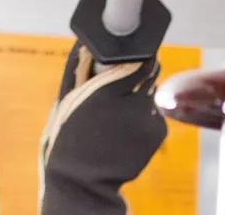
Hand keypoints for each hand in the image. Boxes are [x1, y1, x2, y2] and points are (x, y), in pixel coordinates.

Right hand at [38, 45, 167, 214]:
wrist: (83, 182)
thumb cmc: (68, 139)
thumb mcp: (65, 100)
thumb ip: (78, 68)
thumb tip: (85, 42)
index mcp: (106, 90)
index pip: (139, 58)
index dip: (137, 54)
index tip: (132, 54)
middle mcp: (132, 102)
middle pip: (149, 72)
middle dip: (138, 74)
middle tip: (120, 89)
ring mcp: (149, 117)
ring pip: (150, 93)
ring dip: (139, 98)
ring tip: (118, 117)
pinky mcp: (158, 131)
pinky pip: (154, 113)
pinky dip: (144, 117)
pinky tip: (126, 131)